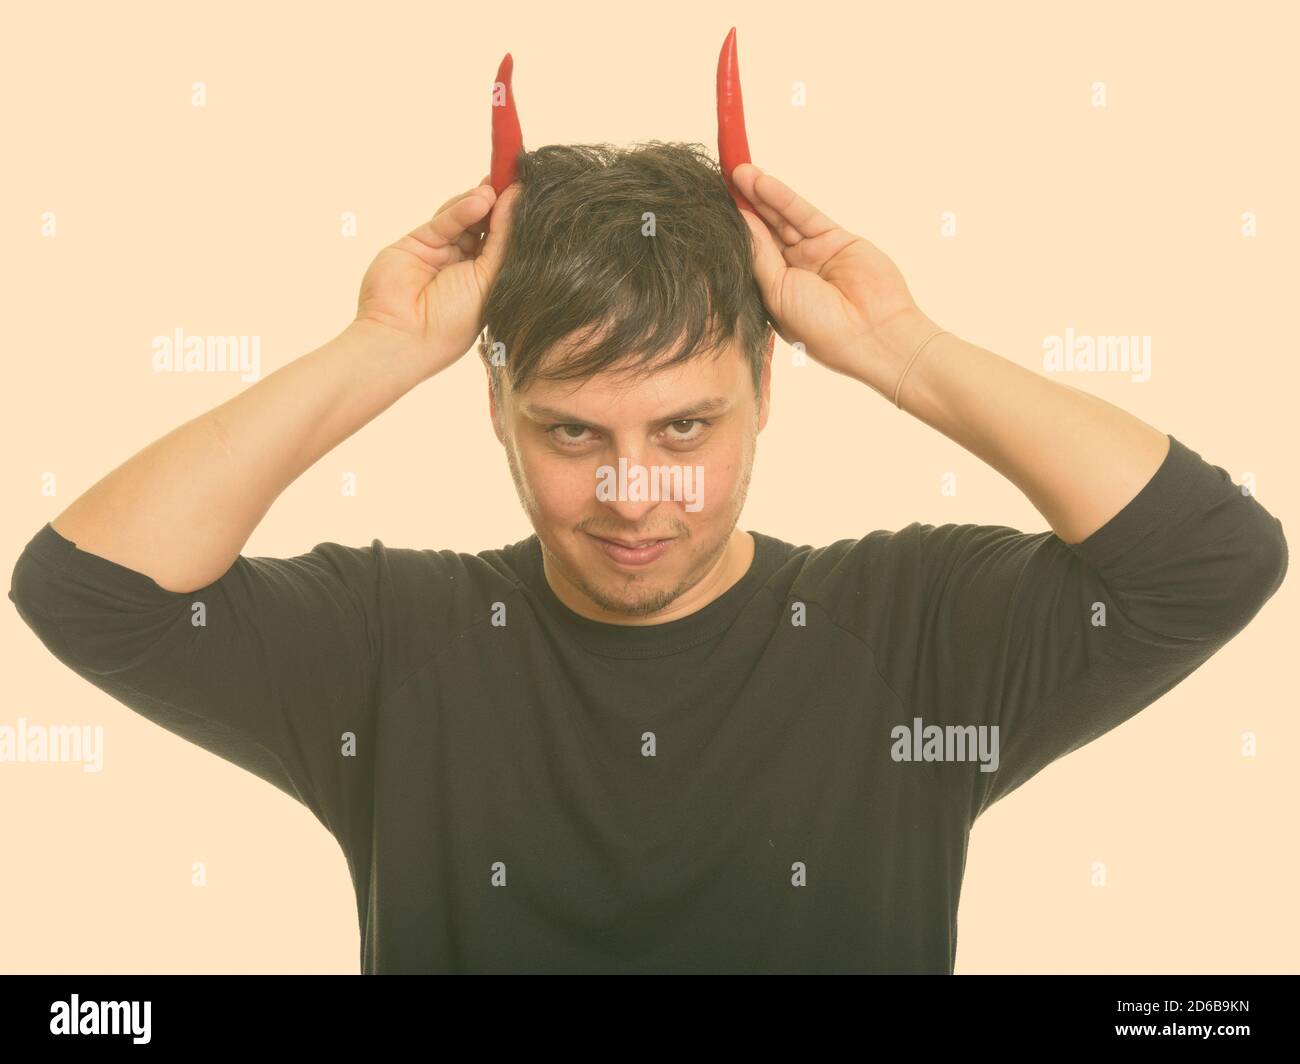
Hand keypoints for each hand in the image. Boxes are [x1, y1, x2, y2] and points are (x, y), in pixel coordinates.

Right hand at [352, 175, 518, 378]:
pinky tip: (479, 200)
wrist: (402, 335)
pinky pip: (445, 222)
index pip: (506, 245)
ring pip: (465, 220)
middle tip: (513, 180)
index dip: (516, 221)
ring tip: (493, 191)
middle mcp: (465, 268)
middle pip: (487, 227)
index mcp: (488, 284)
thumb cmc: (453, 321)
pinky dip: (461, 210)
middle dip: (499, 205)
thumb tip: (518, 201)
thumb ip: (504, 240)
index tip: (532, 195)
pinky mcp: (418, 242)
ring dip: (480, 204)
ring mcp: (441, 254)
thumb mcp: (489, 280)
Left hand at [730, 163, 932, 390]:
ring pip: (782, 218)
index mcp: (774, 292)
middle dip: (744, 205)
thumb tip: (739, 224)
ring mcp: (814, 254)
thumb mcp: (776, 293)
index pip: (749, 253)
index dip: (733, 230)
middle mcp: (793, 271)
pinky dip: (784, 198)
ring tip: (738, 171)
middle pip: (763, 231)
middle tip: (721, 178)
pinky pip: (804, 214)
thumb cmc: (820, 328)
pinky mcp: (836, 238)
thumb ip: (759, 256)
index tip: (709, 206)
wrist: (872, 334)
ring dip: (760, 195)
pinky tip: (763, 182)